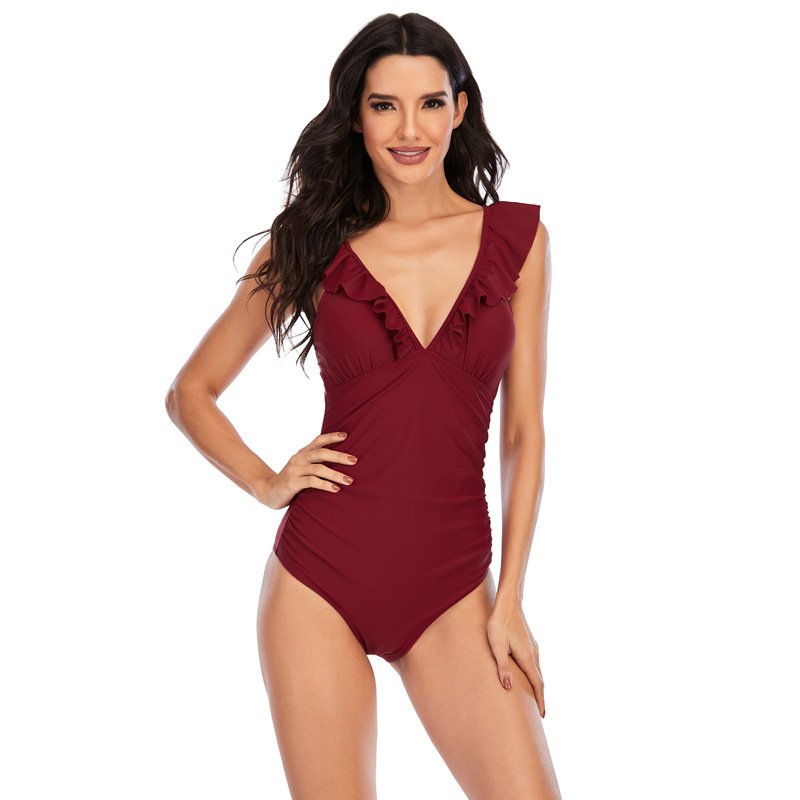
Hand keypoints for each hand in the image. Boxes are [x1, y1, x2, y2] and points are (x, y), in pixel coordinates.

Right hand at [255, 431, 356, 509]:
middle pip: (321, 453)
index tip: (346, 436)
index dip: (331, 436)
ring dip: (336, 474)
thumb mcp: (301, 468)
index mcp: (302, 453)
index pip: (318, 441)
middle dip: (339, 456)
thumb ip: (315, 463)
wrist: (267, 491)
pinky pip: (311, 481)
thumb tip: (340, 462)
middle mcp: (298, 458)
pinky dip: (325, 485)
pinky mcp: (292, 482)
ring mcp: (294, 470)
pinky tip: (336, 489)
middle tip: (355, 460)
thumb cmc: (290, 481)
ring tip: (349, 480)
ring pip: (319, 468)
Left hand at [486, 597, 545, 717]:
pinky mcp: (529, 641)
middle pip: (540, 679)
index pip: (537, 684)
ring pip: (538, 670)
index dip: (540, 700)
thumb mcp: (497, 646)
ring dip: (537, 684)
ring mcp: (532, 646)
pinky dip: (534, 673)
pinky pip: (534, 662)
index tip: (543, 715)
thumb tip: (508, 687)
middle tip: (540, 712)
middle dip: (540, 696)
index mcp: (527, 658)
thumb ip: (503, 666)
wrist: (507, 603)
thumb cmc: (499, 624)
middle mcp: (533, 653)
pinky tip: (529, 673)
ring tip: (534, 696)